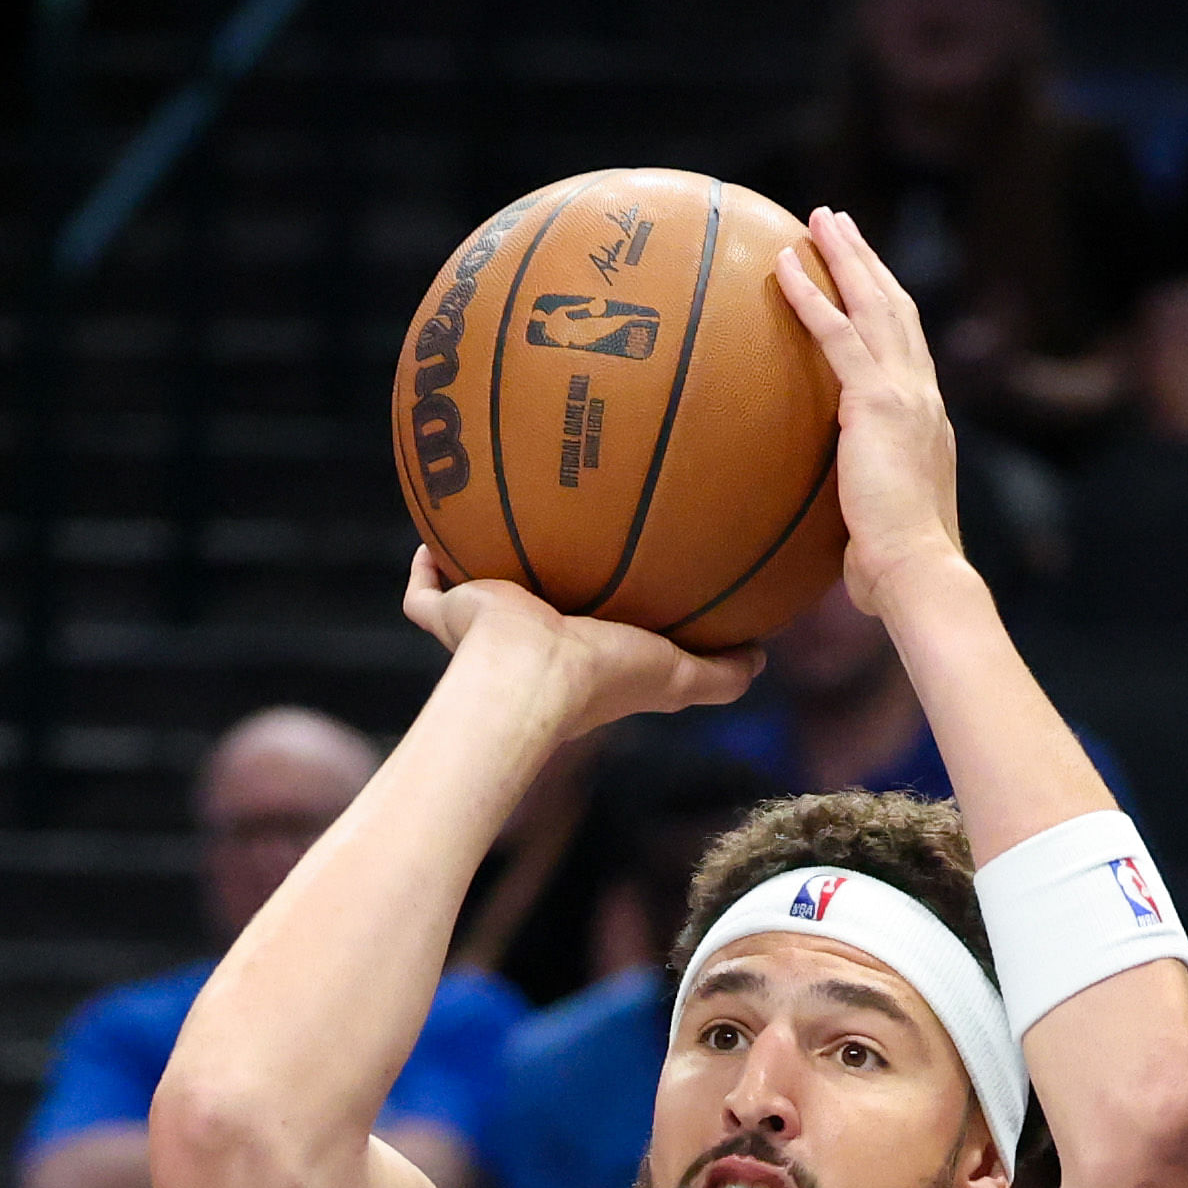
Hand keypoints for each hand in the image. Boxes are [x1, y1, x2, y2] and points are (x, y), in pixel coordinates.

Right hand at [400, 547, 756, 741]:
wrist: (529, 676)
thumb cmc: (601, 678)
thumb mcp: (678, 676)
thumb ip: (720, 672)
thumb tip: (761, 656)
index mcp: (573, 655)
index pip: (585, 623)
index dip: (598, 600)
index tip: (613, 567)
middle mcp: (524, 642)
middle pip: (527, 602)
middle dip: (536, 573)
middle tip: (552, 531)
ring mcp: (478, 631)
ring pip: (471, 591)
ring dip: (478, 557)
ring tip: (491, 509)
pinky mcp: (446, 614)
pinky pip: (425, 585)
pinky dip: (427, 560)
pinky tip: (438, 520)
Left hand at [773, 208, 968, 620]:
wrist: (918, 569)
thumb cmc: (895, 567)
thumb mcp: (875, 523)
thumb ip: (858, 503)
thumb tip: (835, 529)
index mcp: (926, 418)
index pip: (905, 345)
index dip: (886, 304)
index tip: (865, 275)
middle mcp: (922, 394)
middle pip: (894, 307)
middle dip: (866, 260)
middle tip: (838, 223)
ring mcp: (904, 393)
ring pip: (873, 304)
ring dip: (844, 256)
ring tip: (817, 218)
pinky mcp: (875, 403)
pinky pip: (838, 336)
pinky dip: (812, 298)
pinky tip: (785, 267)